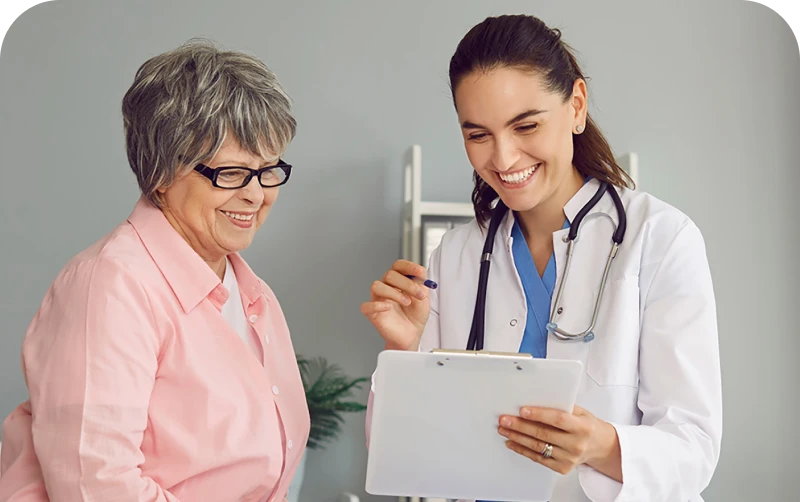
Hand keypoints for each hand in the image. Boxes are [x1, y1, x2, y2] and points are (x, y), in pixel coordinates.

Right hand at [361, 260, 430, 350]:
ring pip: (376, 286)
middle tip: (419, 294)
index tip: (420, 272)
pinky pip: (366, 306)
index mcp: (398, 280)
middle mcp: (386, 287)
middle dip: (407, 284)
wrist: (412, 334)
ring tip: (407, 302)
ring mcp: (378, 299)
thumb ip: (421, 285)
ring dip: (394, 293)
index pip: (398, 266)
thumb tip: (421, 272)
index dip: (408, 266)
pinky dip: (376, 305)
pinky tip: (388, 307)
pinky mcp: (373, 313)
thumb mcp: (424, 298)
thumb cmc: (415, 316)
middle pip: (389, 275)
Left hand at [497, 405, 620, 477]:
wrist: (600, 446)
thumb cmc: (587, 425)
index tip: (522, 410)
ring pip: (538, 447)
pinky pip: (538, 459)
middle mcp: (577, 444)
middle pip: (543, 434)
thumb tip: (534, 400)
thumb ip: (561, 406)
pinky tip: (512, 443)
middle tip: (505, 419)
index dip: (539, 415)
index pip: (558, 419)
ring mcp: (569, 458)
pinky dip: (523, 450)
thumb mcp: (580, 412)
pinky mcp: (562, 468)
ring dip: (517, 438)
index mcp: (583, 427)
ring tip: (504, 429)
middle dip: (521, 426)